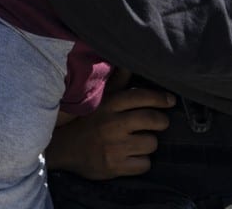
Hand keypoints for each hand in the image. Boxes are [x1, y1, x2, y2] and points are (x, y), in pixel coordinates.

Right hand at [46, 75, 174, 179]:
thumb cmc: (85, 121)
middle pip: (153, 120)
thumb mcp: (98, 99)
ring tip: (139, 141)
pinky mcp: (115, 167)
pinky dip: (141, 161)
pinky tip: (132, 156)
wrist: (62, 148)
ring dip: (148, 143)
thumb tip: (129, 64)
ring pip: (151, 143)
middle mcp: (113, 124)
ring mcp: (115, 147)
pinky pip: (144, 164)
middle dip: (161, 121)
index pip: (141, 96)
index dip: (160, 98)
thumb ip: (116, 82)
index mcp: (109, 104)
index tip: (170, 100)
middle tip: (158, 123)